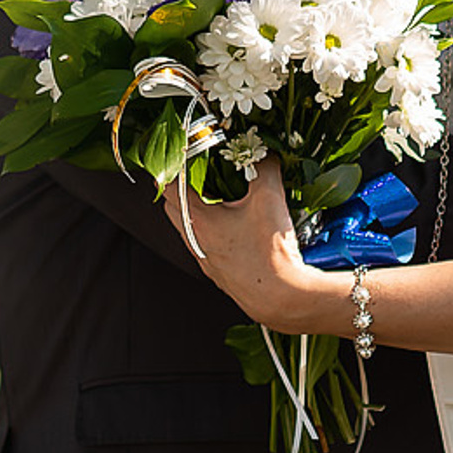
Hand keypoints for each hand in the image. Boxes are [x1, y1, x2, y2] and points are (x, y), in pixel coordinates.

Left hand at [158, 157, 340, 333]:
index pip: (169, 185)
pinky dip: (213, 230)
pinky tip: (237, 227)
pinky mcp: (219, 274)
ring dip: (197, 210)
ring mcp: (205, 260)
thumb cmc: (270, 254)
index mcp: (197, 220)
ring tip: (220, 196)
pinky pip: (206, 245)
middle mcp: (194, 242)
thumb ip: (265, 167)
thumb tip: (265, 152)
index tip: (184, 152)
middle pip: (173, 207)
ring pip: (189, 228)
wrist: (283, 300)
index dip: (174, 165)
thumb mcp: (269, 198)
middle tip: (198, 170)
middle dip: (181, 186)